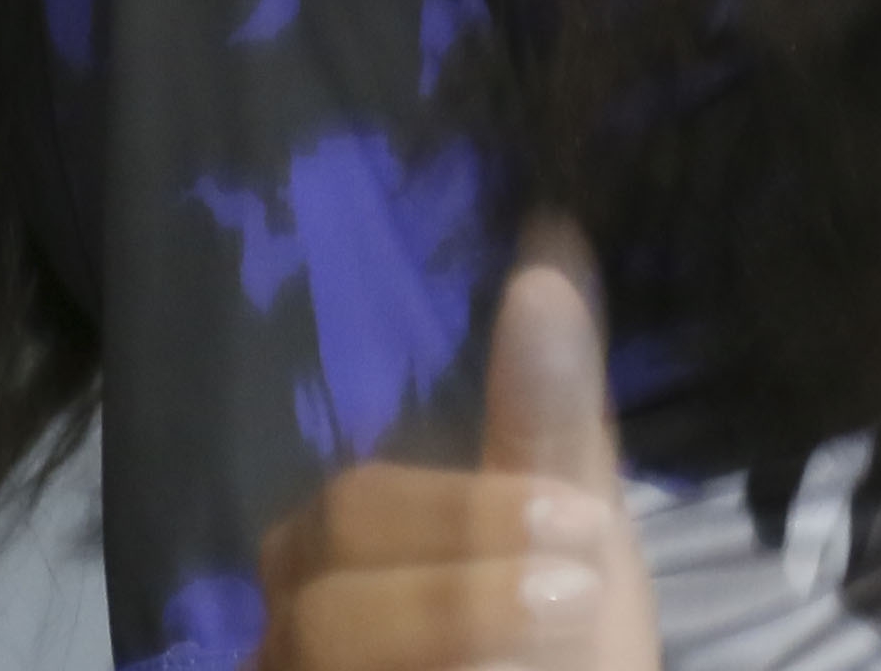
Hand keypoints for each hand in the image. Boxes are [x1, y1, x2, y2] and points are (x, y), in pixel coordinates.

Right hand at [258, 220, 653, 670]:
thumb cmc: (563, 642)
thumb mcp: (574, 534)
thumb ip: (548, 413)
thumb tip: (549, 250)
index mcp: (338, 555)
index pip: (356, 510)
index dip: (469, 516)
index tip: (587, 526)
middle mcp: (293, 630)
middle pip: (318, 602)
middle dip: (459, 597)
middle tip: (577, 599)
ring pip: (316, 654)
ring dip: (454, 637)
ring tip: (564, 645)